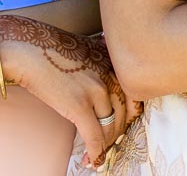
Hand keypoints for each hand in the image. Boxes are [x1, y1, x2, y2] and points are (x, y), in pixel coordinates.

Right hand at [0, 20, 139, 168]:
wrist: (31, 51)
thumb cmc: (55, 49)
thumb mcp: (90, 49)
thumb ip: (103, 61)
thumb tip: (106, 69)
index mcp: (116, 65)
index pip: (133, 96)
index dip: (129, 114)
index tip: (123, 123)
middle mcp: (112, 78)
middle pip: (124, 113)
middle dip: (117, 130)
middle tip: (111, 140)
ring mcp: (97, 92)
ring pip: (110, 126)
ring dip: (106, 142)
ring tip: (100, 152)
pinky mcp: (79, 106)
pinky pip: (94, 134)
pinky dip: (95, 149)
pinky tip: (93, 157)